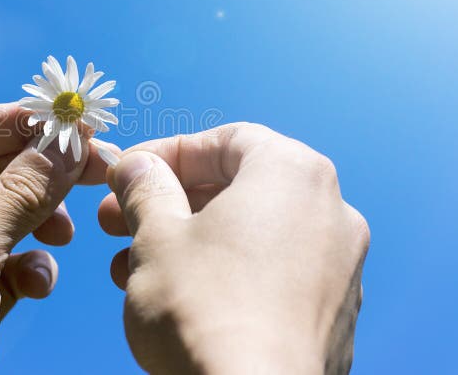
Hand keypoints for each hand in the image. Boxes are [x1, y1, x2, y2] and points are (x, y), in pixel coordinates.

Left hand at [0, 103, 109, 373]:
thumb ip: (19, 195)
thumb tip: (66, 143)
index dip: (16, 123)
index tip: (71, 120)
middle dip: (41, 172)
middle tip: (98, 162)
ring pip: (4, 215)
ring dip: (40, 220)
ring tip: (67, 232)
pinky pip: (6, 259)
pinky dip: (29, 266)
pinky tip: (37, 284)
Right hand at [98, 123, 369, 373]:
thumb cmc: (204, 310)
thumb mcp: (156, 234)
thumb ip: (145, 187)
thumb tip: (135, 167)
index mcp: (293, 174)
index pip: (223, 142)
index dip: (165, 154)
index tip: (125, 174)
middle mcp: (330, 212)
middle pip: (237, 187)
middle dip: (169, 202)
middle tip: (118, 220)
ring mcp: (339, 268)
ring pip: (250, 234)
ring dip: (187, 241)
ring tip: (130, 265)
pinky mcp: (333, 316)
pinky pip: (271, 274)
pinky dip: (223, 272)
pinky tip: (175, 297)